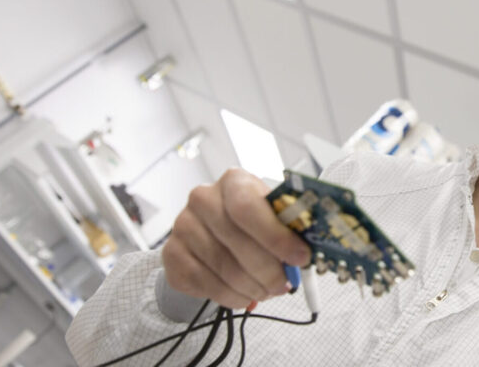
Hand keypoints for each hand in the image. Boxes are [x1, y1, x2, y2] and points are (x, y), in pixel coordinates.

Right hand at [162, 168, 310, 308]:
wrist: (213, 232)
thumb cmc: (252, 223)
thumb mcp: (274, 216)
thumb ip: (289, 229)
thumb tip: (307, 254)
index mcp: (233, 181)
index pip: (248, 207)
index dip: (276, 236)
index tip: (299, 257)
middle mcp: (202, 199)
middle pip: (238, 242)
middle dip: (268, 270)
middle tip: (284, 284)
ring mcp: (183, 226)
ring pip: (223, 268)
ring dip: (252, 287)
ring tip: (266, 290)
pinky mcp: (171, 255)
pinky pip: (205, 284)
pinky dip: (231, 296)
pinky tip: (244, 294)